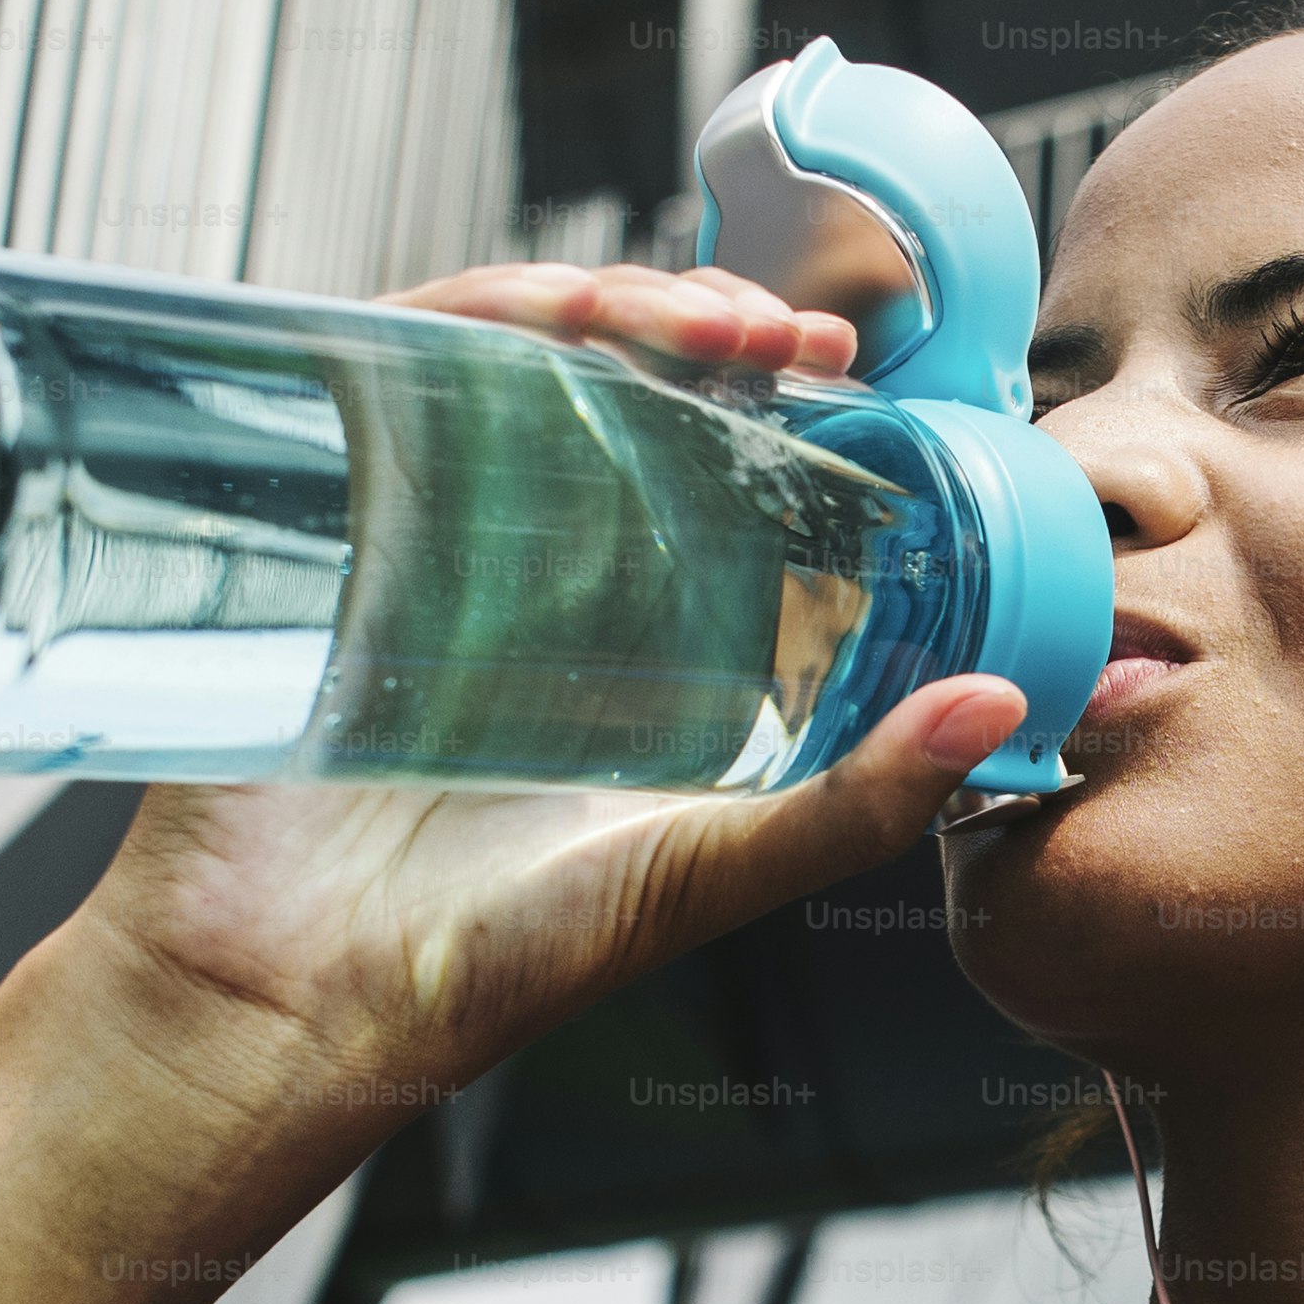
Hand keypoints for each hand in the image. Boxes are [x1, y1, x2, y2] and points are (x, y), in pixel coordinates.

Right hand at [57, 262, 1016, 1130]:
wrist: (291, 1004)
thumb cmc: (490, 957)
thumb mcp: (707, 869)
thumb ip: (856, 802)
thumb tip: (1012, 708)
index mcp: (628, 622)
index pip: (715, 458)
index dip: (791, 396)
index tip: (868, 369)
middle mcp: (529, 554)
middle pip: (627, 378)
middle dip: (721, 324)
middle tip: (808, 335)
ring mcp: (428, 522)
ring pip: (529, 350)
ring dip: (626, 299)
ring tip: (720, 320)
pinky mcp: (333, 510)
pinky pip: (402, 364)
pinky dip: (484, 313)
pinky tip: (565, 312)